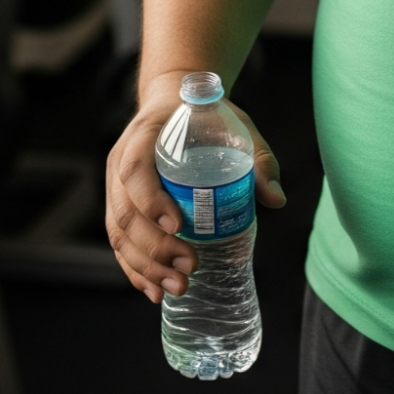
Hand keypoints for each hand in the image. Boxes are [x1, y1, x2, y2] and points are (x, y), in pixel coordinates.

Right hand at [104, 71, 286, 302]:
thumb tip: (277, 199)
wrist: (173, 103)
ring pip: (119, 233)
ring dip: (145, 266)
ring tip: (178, 286)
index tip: (179, 226)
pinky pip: (119, 243)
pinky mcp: (120, 206)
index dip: (151, 200)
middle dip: (155, 247)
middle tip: (190, 265)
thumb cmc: (205, 116)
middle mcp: (121, 161)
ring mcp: (116, 186)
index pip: (136, 169)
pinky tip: (155, 291)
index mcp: (145, 135)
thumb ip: (258, 159)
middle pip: (126, 211)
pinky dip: (134, 270)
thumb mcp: (235, 125)